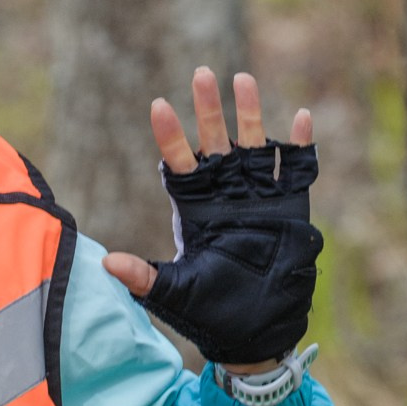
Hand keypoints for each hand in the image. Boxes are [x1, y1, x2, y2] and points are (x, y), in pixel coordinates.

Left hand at [103, 71, 318, 373]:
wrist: (256, 332)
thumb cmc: (211, 314)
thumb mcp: (174, 292)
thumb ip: (142, 276)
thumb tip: (105, 264)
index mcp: (195, 208)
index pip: (179, 163)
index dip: (170, 135)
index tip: (158, 105)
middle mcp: (225, 195)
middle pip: (215, 141)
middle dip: (209, 108)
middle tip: (202, 73)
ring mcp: (259, 197)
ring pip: (255, 144)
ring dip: (250, 112)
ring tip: (243, 78)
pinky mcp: (290, 207)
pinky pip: (297, 168)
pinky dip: (300, 144)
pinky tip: (301, 118)